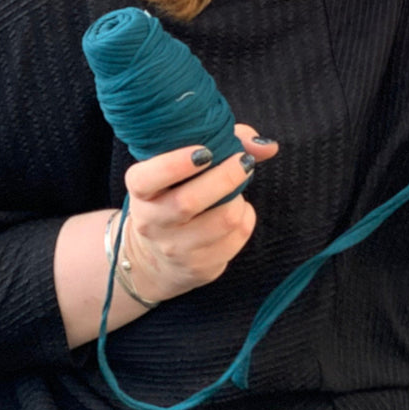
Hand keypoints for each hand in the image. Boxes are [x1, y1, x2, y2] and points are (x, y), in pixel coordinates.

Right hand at [117, 125, 278, 302]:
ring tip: (235, 192)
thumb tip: (267, 146)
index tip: (204, 151)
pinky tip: (236, 212)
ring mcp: (174, 249)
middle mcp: (151, 223)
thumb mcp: (185, 166)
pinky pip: (238, 237)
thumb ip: (223, 142)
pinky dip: (246, 218)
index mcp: (141, 192)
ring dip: (239, 199)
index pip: (148, 178)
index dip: (175, 164)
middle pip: (190, 201)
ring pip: (224, 219)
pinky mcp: (199, 267)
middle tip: (243, 161)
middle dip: (226, 176)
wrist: (156, 258)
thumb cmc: (178, 194)